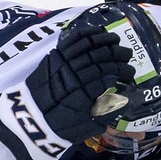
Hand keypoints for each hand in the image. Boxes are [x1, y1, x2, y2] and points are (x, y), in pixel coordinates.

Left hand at [25, 23, 132, 142]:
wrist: (29, 120)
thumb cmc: (59, 127)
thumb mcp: (86, 127)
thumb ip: (106, 113)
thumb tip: (125, 100)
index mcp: (83, 93)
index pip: (109, 74)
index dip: (122, 71)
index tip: (131, 73)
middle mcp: (74, 74)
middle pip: (101, 58)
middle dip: (118, 55)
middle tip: (128, 55)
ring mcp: (63, 63)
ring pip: (87, 46)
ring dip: (105, 41)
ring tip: (117, 40)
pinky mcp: (54, 56)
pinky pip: (72, 41)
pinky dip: (86, 34)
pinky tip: (98, 32)